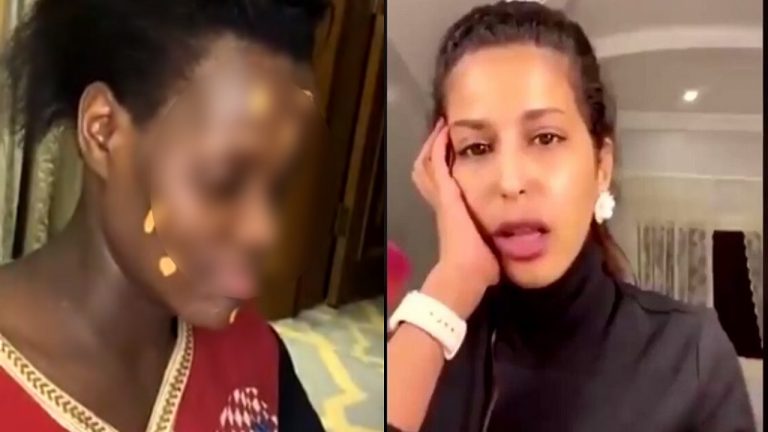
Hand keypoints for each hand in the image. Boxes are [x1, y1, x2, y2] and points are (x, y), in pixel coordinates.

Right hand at [411, 119, 499, 317]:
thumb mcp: (490, 243)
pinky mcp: (447, 194)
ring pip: (427, 163)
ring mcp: (443, 197)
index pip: (441, 183)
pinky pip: (438, 163)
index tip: (453, 150)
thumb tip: (521, 242)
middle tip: (443, 132)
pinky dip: (439, 146)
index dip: (443, 166)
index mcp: (452, 212)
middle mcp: (442, 201)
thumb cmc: (480, 267)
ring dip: (434, 144)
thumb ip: (499, 236)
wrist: (466, 273)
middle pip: (426, 169)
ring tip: (443, 127)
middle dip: (433, 150)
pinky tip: (445, 131)